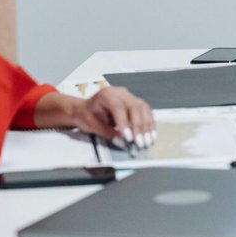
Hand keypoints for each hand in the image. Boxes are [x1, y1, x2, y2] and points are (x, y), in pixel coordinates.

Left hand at [35, 87, 155, 147]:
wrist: (84, 110)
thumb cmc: (86, 115)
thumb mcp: (92, 125)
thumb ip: (108, 133)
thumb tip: (122, 142)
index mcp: (107, 95)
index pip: (119, 108)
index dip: (125, 124)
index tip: (128, 138)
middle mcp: (120, 93)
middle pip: (135, 107)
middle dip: (139, 127)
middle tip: (140, 143)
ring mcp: (129, 96)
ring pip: (144, 109)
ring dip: (147, 126)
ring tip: (148, 141)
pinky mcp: (135, 102)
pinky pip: (146, 111)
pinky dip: (149, 124)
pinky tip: (151, 134)